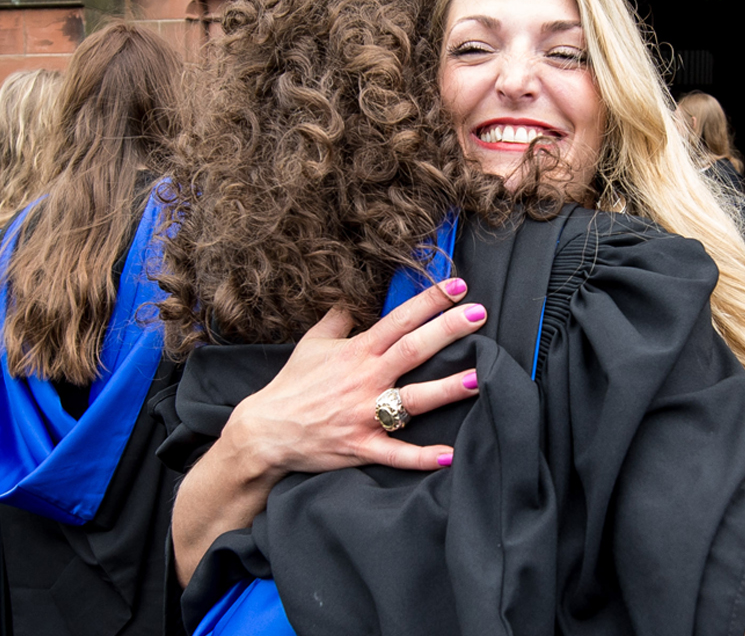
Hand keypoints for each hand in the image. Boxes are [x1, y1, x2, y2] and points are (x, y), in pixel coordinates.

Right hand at [219, 277, 486, 476]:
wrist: (264, 432)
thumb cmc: (292, 385)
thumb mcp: (311, 343)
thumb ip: (338, 319)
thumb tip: (353, 299)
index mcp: (356, 352)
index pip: (398, 320)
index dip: (429, 301)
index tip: (459, 286)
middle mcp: (364, 380)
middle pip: (412, 350)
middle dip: (447, 331)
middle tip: (480, 315)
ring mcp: (364, 415)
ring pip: (412, 401)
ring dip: (445, 390)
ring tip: (476, 378)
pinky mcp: (361, 447)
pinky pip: (396, 454)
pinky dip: (422, 457)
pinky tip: (450, 455)